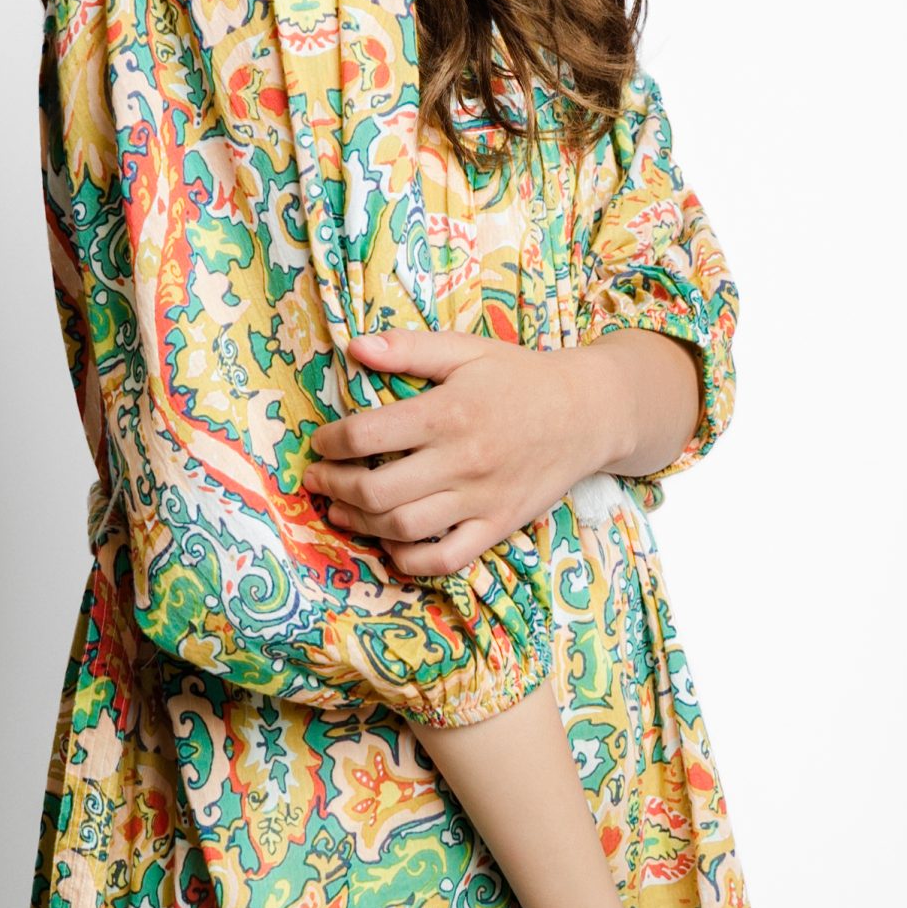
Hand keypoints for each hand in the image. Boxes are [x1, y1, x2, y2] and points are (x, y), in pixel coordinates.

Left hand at [301, 327, 605, 576]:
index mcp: (448, 413)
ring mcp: (481, 499)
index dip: (331, 442)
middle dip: (334, 488)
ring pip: (403, 528)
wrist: (588, 413)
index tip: (321, 442)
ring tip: (342, 510)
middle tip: (318, 480)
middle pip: (376, 490)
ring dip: (361, 523)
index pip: (367, 435)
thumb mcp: (466, 350)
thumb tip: (355, 347)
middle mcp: (462, 460)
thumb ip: (409, 348)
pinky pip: (446, 559)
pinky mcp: (498, 525)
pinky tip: (390, 544)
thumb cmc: (520, 377)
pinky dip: (410, 560)